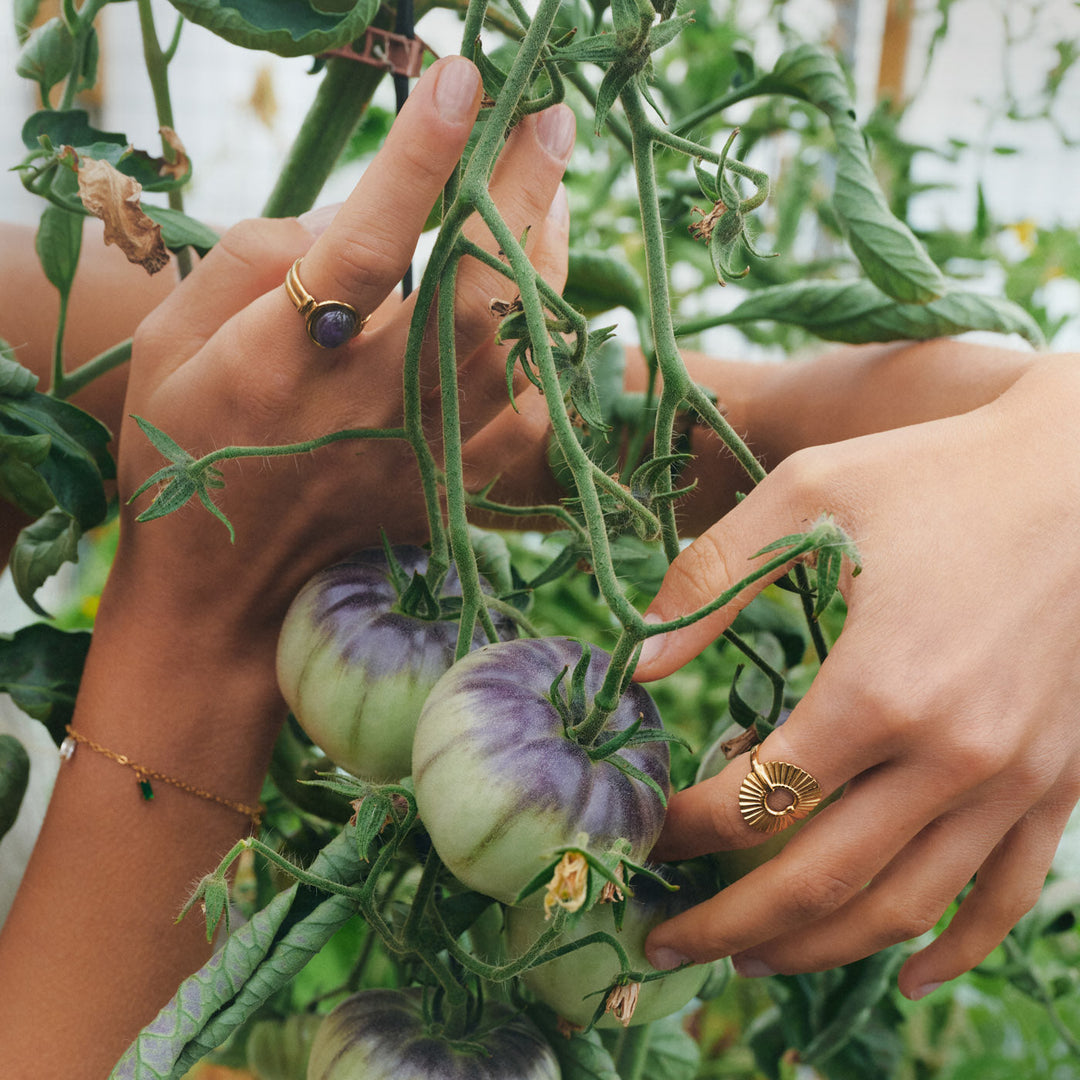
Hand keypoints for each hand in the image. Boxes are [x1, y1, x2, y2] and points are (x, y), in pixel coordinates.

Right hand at [112, 55, 572, 654]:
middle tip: (550, 116)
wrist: (230, 589)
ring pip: (517, 350)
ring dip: (549, 259)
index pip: (360, 248)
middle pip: (470, 295)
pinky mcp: (455, 488)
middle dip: (521, 192)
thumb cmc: (185, 453)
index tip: (460, 77)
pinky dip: (551, 347)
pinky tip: (547, 296)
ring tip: (555, 188)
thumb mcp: (168, 347)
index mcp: (278, 367)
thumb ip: (249, 263)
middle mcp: (364, 411)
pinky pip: (530, 413)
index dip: (416, 161)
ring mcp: (422, 456)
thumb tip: (352, 211)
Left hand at [634, 355, 1079, 998]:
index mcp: (878, 686)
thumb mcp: (806, 493)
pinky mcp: (1060, 782)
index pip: (754, 799)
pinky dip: (953, 951)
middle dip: (726, 921)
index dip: (683, 829)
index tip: (641, 831)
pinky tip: (906, 974)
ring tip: (749, 957)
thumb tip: (635, 669)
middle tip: (665, 942)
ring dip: (817, 948)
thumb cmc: (937, 472)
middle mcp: (951, 755)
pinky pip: (1007, 898)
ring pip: (904, 908)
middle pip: (818, 879)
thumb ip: (710, 581)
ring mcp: (1015, 780)